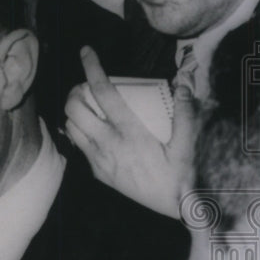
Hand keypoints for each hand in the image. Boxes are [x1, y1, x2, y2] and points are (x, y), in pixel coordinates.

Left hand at [64, 47, 197, 218]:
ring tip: (89, 103)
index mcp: (129, 133)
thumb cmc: (183, 174)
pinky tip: (94, 127)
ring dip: (74, 110)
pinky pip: (78, 146)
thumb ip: (186, 109)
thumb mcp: (189, 142)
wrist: (176, 207)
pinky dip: (79, 130)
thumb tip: (184, 79)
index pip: (103, 93)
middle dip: (75, 89)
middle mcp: (107, 145)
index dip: (91, 69)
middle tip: (89, 84)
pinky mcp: (98, 172)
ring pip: (70, 126)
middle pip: (74, 108)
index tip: (86, 51)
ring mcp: (99, 160)